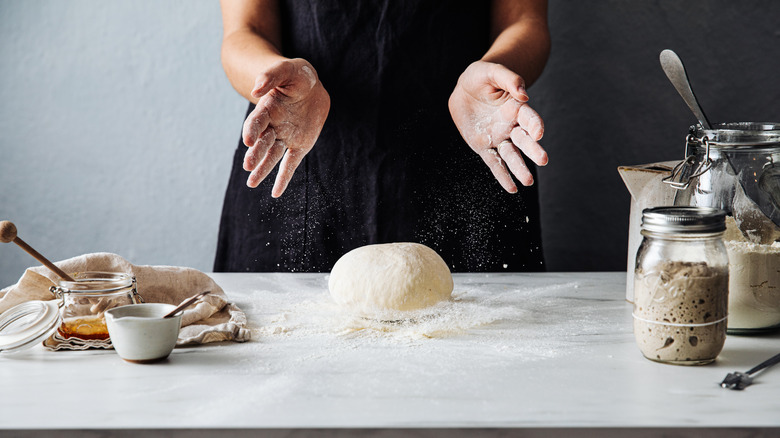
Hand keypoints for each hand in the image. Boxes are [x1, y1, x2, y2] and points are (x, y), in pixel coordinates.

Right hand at [242, 58, 329, 196]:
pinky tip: (276, 194)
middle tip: (248, 166)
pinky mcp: (299, 146)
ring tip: (252, 183)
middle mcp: (273, 126)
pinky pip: (290, 164)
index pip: (257, 121)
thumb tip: (257, 90)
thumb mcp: (287, 70)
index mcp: (267, 108)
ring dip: (263, 169)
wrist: (310, 87)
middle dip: (255, 153)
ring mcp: (285, 137)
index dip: (252, 129)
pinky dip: (284, 178)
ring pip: (272, 156)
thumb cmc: (296, 75)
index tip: (248, 140)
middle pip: (263, 142)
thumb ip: (271, 76)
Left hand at [448, 61, 546, 192]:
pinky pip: (494, 163)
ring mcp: (498, 137)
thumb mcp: (491, 71)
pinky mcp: (484, 146)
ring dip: (519, 167)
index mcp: (515, 107)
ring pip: (510, 155)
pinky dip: (502, 176)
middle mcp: (510, 125)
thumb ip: (509, 79)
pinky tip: (512, 189)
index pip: (529, 118)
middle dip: (532, 149)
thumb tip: (523, 94)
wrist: (464, 89)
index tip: (538, 133)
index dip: (535, 125)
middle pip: (523, 139)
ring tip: (528, 181)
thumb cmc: (481, 76)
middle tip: (543, 159)